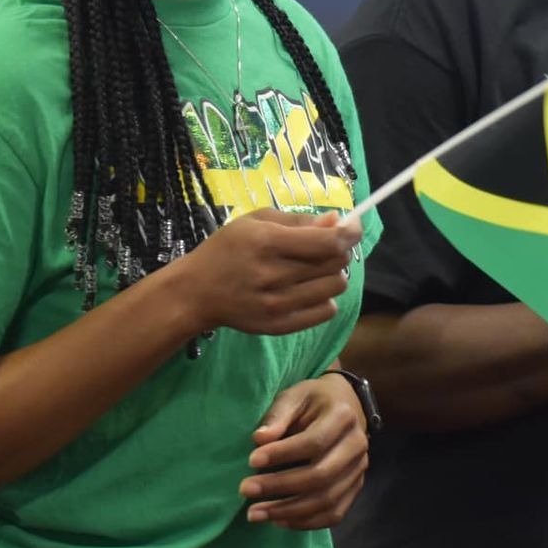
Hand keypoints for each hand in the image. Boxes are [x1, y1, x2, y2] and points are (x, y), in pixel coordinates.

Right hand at [174, 209, 359, 335]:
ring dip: (333, 275)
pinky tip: (308, 290)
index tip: (352, 227)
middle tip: (326, 248)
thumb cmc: (226, 249)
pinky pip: (325, 312)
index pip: (328, 242)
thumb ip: (298, 221)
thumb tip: (337, 221)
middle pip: (335, 264)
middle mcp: (272, 275)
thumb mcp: (255, 221)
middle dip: (339, 251)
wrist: (195, 292)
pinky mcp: (278, 326)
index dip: (349, 233)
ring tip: (314, 270)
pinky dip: (325, 299)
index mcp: (267, 242)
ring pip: (335, 288)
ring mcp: (276, 305)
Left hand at [238, 373, 369, 529]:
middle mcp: (357, 445)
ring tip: (255, 513)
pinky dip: (306, 523)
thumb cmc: (314, 400)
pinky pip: (334, 514)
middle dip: (280, 486)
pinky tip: (279, 520)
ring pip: (328, 500)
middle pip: (321, 475)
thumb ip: (278, 415)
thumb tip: (259, 439)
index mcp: (343, 417)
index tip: (251, 460)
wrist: (346, 405)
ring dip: (289, 511)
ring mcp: (359, 469)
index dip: (283, 454)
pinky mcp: (355, 487)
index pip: (314, 442)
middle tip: (245, 489)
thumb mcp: (295, 396)